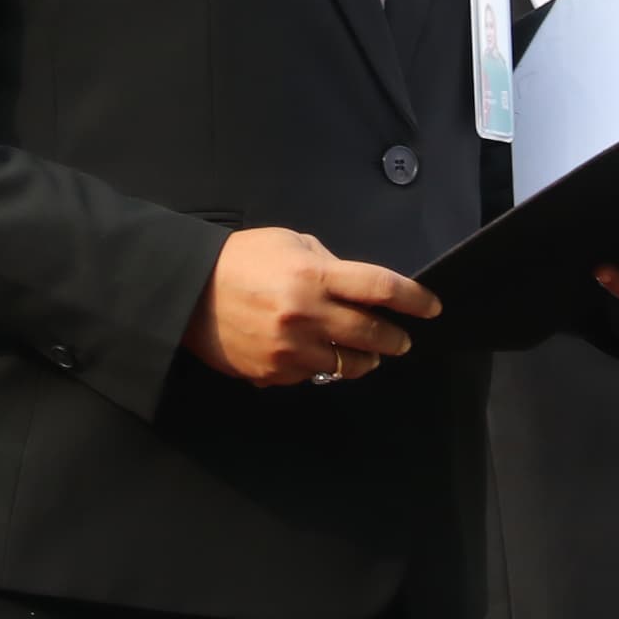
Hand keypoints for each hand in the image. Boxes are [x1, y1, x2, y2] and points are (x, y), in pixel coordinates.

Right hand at [187, 227, 439, 386]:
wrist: (187, 291)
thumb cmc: (241, 259)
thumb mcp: (289, 242)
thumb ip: (328, 263)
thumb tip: (358, 287)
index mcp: (314, 276)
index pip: (380, 288)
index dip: (414, 298)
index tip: (432, 306)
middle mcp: (307, 315)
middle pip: (372, 333)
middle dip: (396, 337)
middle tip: (404, 338)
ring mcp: (291, 350)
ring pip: (349, 364)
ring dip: (366, 359)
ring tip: (369, 353)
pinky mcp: (275, 374)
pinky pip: (314, 375)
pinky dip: (324, 366)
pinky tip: (320, 355)